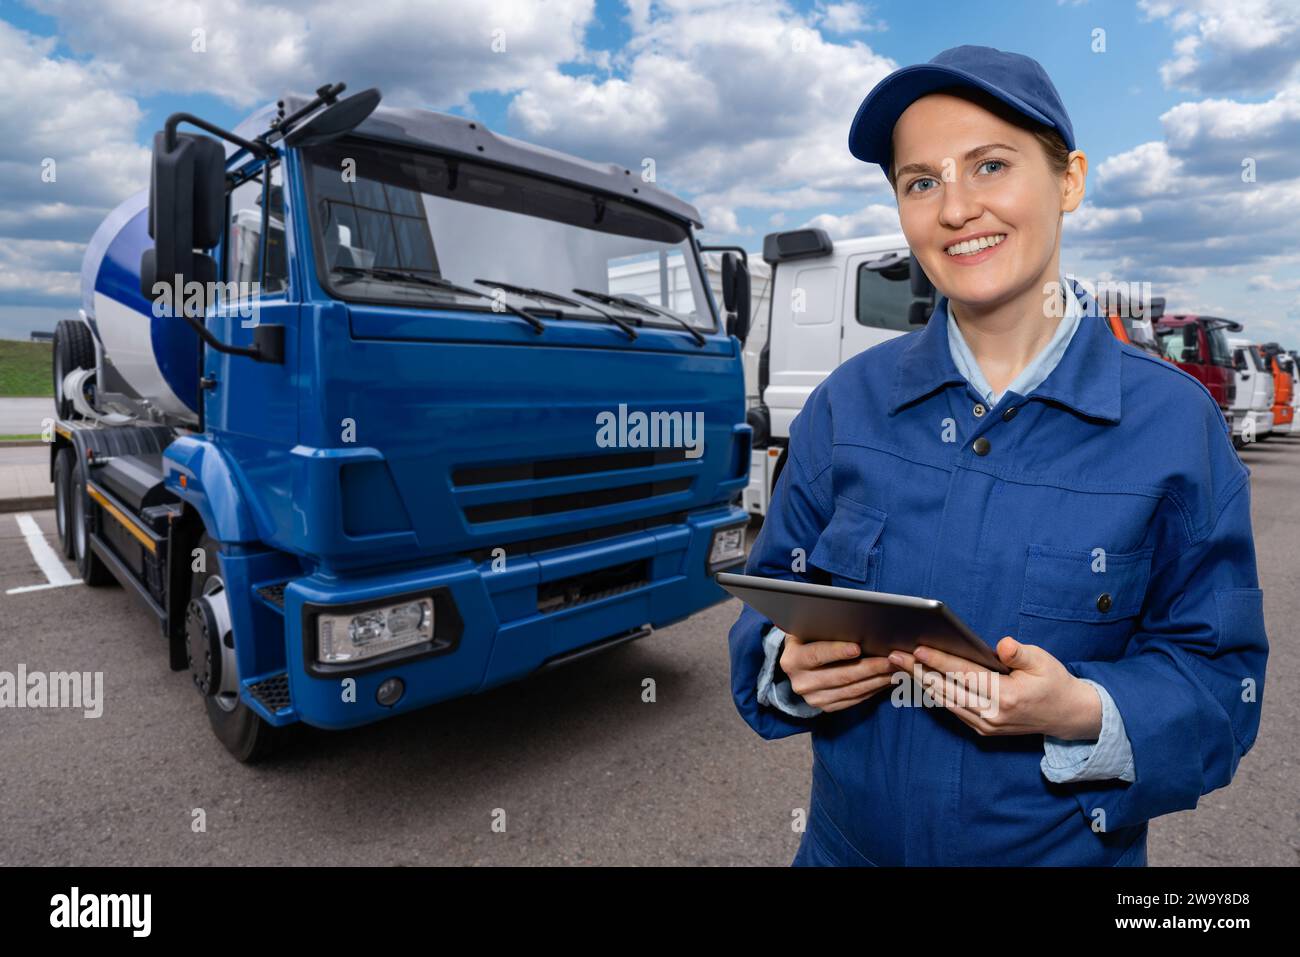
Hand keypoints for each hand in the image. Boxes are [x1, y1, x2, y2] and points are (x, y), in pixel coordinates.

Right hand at [780, 632, 897, 711]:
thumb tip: (854, 623)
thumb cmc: (808, 639)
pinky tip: (887, 679)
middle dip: (870, 667)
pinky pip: (855, 699)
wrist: (799, 665)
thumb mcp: (808, 630)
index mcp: (792, 660)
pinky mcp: (827, 707)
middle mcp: (800, 682)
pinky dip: (873, 689)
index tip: (858, 647)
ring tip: (896, 668)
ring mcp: (814, 698)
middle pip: (840, 676)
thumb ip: (823, 628)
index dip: (837, 651)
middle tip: (891, 658)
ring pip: (852, 690)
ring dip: (877, 679)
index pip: (816, 655)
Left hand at [885, 637, 1102, 739]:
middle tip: (893, 656)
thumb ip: (1020, 654)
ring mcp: (986, 725)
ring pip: (945, 702)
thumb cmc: (1053, 682)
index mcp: (1007, 697)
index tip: (917, 650)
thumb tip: (1001, 645)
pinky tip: (919, 680)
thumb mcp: (1043, 662)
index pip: (966, 675)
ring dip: (921, 683)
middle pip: (947, 690)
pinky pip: (953, 709)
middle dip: (918, 671)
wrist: (1066, 715)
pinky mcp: (983, 729)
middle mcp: (992, 715)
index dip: (940, 661)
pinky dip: (934, 694)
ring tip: (899, 666)